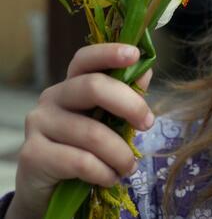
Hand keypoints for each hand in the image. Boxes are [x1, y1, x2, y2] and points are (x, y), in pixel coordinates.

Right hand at [6, 43, 152, 218]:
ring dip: (120, 154)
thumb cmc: (84, 149)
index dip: (109, 53)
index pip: (86, 59)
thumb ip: (126, 98)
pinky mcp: (33, 154)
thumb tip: (146, 71)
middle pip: (93, 87)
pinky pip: (81, 162)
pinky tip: (110, 177)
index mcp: (72, 84)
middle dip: (130, 105)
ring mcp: (39, 124)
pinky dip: (104, 173)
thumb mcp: (109, 122)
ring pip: (92, 133)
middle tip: (148, 124)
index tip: (135, 54)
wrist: (49, 190)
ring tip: (129, 167)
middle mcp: (51, 97)